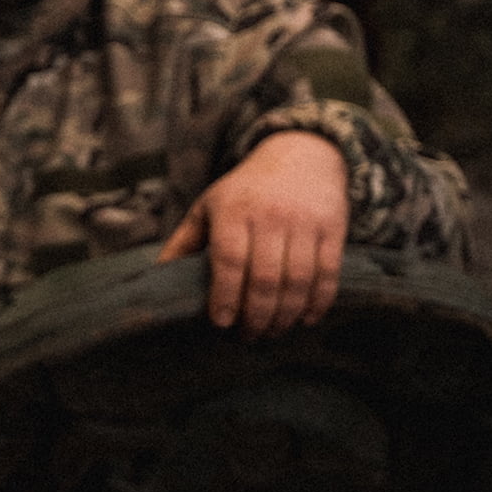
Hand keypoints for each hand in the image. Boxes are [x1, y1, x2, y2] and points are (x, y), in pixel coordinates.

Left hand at [155, 130, 349, 336]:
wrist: (301, 155)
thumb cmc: (245, 191)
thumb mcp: (209, 206)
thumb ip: (184, 241)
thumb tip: (157, 277)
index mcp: (234, 210)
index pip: (229, 259)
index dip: (226, 295)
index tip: (222, 323)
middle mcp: (271, 215)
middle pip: (265, 276)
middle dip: (256, 315)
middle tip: (248, 336)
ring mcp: (305, 221)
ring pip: (298, 279)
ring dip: (285, 315)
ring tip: (272, 332)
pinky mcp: (333, 227)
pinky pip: (328, 273)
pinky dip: (318, 302)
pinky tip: (305, 320)